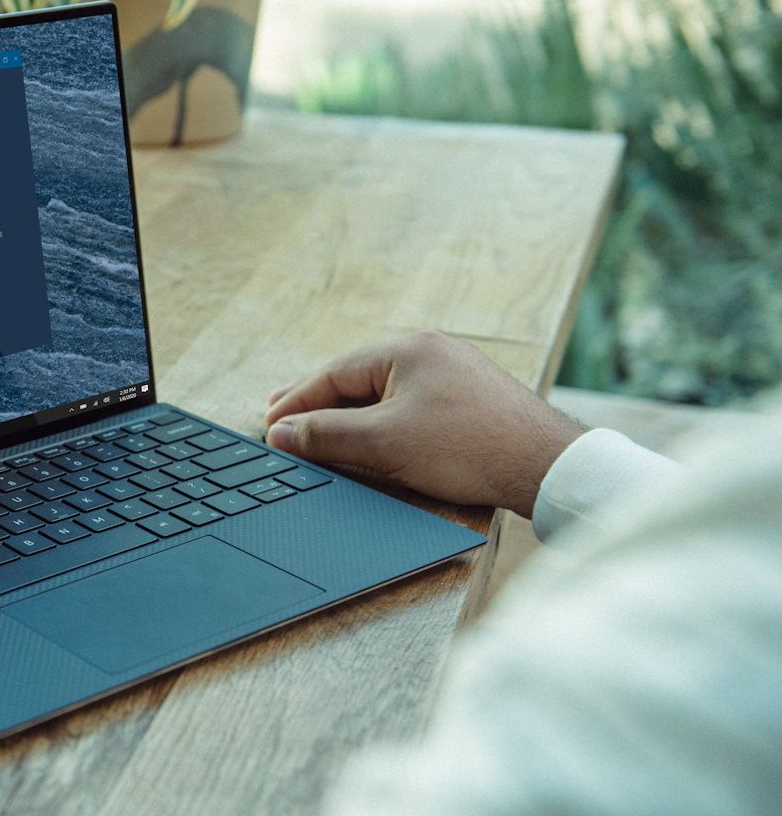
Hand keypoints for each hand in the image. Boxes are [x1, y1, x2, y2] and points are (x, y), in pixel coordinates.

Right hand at [262, 330, 586, 516]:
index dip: (296, 403)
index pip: (335, 373)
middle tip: (278, 418)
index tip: (268, 426)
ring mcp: (456, 374)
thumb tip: (281, 434)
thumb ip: (326, 435)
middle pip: (358, 378)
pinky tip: (372, 437)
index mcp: (409, 348)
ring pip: (384, 393)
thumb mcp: (384, 443)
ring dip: (348, 414)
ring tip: (318, 430)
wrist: (546, 466)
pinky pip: (410, 405)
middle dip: (317, 403)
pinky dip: (381, 421)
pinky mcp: (472, 401)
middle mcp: (433, 352)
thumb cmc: (469, 448)